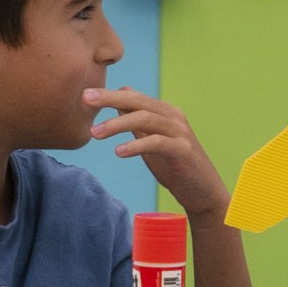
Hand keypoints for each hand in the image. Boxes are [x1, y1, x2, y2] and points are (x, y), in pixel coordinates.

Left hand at [86, 87, 227, 216]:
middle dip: (111, 98)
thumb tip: (121, 96)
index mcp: (164, 112)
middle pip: (139, 102)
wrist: (202, 192)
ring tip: (96, 133)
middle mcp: (173, 116)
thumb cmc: (174, 165)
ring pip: (146, 119)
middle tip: (86, 99)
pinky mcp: (183, 150)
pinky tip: (118, 151)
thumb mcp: (151, 139)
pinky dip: (137, 145)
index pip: (134, 97)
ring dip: (118, 124)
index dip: (110, 94)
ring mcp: (180, 132)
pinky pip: (157, 142)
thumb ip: (137, 120)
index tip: (85, 94)